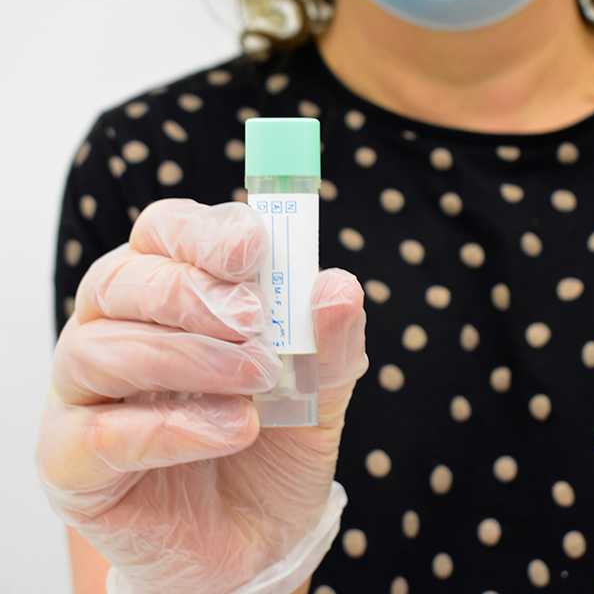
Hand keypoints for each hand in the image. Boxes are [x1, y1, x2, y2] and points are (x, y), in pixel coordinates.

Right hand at [36, 199, 367, 592]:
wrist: (256, 544)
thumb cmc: (274, 453)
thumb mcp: (320, 396)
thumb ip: (330, 344)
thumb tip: (337, 286)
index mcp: (170, 301)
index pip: (162, 235)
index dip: (202, 233)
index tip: (251, 249)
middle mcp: (116, 335)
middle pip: (119, 280)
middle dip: (191, 294)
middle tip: (254, 323)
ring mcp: (86, 397)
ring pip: (100, 347)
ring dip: (188, 358)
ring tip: (255, 381)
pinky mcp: (72, 461)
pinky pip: (99, 432)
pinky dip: (171, 427)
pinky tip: (232, 430)